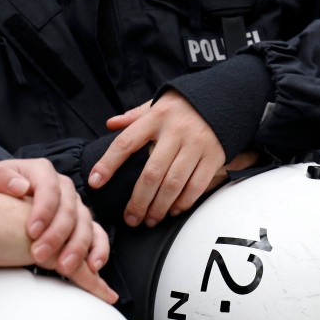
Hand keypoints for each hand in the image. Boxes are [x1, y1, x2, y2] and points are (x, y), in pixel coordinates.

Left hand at [0, 191, 117, 303]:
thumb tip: (20, 187)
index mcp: (41, 171)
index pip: (49, 189)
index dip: (43, 211)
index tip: (31, 232)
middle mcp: (63, 186)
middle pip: (69, 210)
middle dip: (57, 235)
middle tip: (40, 256)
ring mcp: (75, 205)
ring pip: (85, 224)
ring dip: (77, 248)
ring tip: (64, 268)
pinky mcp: (82, 223)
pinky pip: (98, 235)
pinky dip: (98, 250)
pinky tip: (93, 266)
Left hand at [87, 92, 226, 226]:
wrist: (225, 99)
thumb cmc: (184, 106)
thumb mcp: (157, 104)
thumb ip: (134, 116)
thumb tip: (110, 124)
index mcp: (156, 117)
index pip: (126, 142)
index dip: (108, 164)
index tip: (95, 183)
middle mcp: (176, 132)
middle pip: (152, 173)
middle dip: (138, 201)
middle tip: (130, 219)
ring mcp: (196, 145)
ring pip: (174, 184)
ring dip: (159, 207)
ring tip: (149, 220)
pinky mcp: (214, 157)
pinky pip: (197, 186)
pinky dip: (184, 202)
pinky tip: (173, 211)